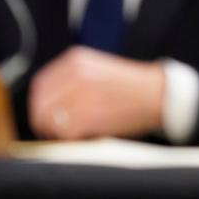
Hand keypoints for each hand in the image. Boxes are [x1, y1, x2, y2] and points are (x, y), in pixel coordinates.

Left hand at [28, 46, 165, 139]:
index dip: (40, 103)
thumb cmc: (130, 86)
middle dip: (43, 120)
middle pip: (41, 103)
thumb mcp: (98, 69)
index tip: (45, 115)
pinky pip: (65, 132)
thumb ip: (72, 79)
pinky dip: (70, 138)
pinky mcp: (89, 115)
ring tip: (72, 133)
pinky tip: (84, 135)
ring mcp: (81, 94)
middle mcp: (76, 73)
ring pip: (49, 119)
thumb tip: (47, 102)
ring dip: (57, 130)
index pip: (41, 85)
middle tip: (54, 130)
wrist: (158, 93)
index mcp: (76, 60)